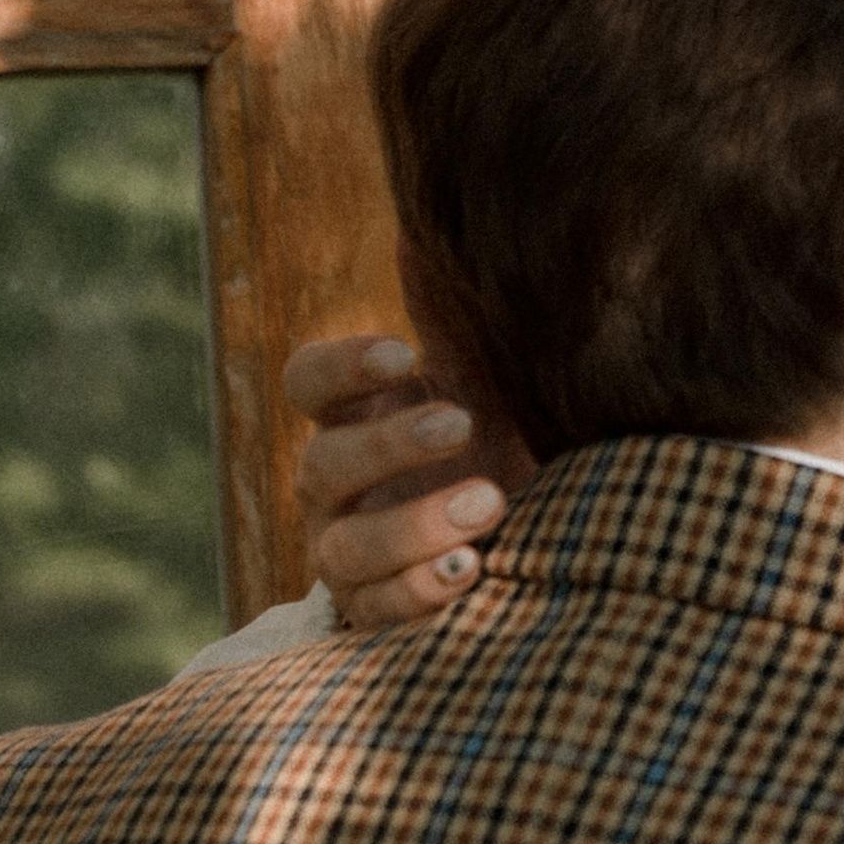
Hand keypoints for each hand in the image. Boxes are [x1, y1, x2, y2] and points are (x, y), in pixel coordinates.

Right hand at [285, 335, 511, 629]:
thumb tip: (426, 232)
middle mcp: (333, 486)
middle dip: (390, 447)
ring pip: (347, 549)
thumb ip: (452, 308)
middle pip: (322, 466)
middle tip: (463, 425)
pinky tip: (474, 568)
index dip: (344, 367)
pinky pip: (378, 611)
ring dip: (414, 526)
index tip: (408, 354)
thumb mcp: (487, 364)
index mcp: (351, 413)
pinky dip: (421, 592)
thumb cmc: (502, 425)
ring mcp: (348, 553)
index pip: (308, 381)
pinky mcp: (380, 609)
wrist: (535, 513)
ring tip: (489, 503)